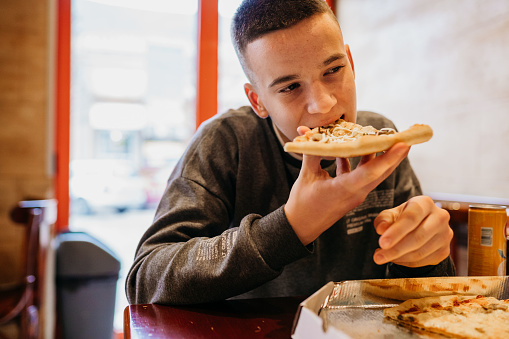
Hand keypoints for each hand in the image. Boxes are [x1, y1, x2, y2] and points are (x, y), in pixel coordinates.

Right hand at [284, 133, 409, 244]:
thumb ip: (311, 152)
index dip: (388, 157)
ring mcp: (355, 194)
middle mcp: (355, 192)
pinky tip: (354, 148)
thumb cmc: (302, 204)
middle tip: (406, 135)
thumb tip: (306, 131)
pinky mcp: (351, 194)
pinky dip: (361, 161)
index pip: (371, 171)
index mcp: (344, 189)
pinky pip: (362, 175)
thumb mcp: (306, 176)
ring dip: (380, 156)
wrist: (300, 227)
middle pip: (381, 172)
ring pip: (373, 173)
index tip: (404, 143)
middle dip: (395, 154)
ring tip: (386, 137)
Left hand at [373, 195, 452, 266]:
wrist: (419, 227)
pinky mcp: (444, 250)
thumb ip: (384, 220)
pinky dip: (406, 262)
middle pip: (418, 237)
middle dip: (395, 249)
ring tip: (383, 256)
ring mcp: (445, 235)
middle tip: (377, 257)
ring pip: (420, 252)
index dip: (396, 232)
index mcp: (425, 203)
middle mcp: (440, 217)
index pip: (411, 218)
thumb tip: (381, 229)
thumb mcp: (390, 214)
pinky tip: (395, 258)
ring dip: (398, 258)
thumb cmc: (402, 218)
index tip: (381, 243)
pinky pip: (423, 261)